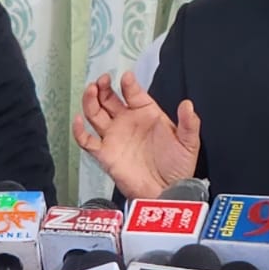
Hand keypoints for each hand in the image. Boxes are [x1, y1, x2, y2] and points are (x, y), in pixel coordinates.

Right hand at [73, 70, 201, 197]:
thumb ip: (189, 123)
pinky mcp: (105, 154)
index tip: (126, 77)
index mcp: (146, 114)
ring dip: (90, 100)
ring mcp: (114, 137)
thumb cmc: (178, 167)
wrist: (167, 192)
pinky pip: (87, 141)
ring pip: (95, 114)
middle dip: (104, 87)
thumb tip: (187, 104)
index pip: (133, 93)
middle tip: (102, 80)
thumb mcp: (188, 143)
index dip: (128, 84)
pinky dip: (79, 131)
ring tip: (91, 90)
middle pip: (109, 99)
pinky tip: (79, 120)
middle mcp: (127, 122)